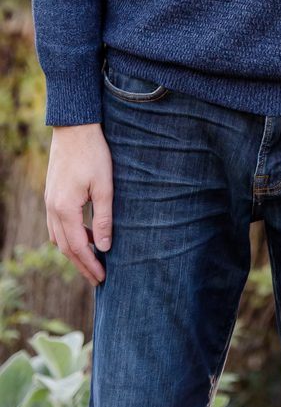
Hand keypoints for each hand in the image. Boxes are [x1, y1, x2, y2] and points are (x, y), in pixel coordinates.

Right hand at [45, 123, 112, 286]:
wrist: (74, 127)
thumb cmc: (93, 153)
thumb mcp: (104, 186)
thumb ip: (104, 218)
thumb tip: (104, 247)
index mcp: (65, 209)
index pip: (77, 247)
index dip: (90, 264)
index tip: (103, 278)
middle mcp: (53, 209)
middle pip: (65, 247)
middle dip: (82, 264)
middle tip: (97, 279)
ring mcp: (50, 202)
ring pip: (59, 237)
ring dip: (75, 251)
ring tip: (93, 260)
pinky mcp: (52, 194)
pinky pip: (57, 225)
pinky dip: (70, 236)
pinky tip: (85, 235)